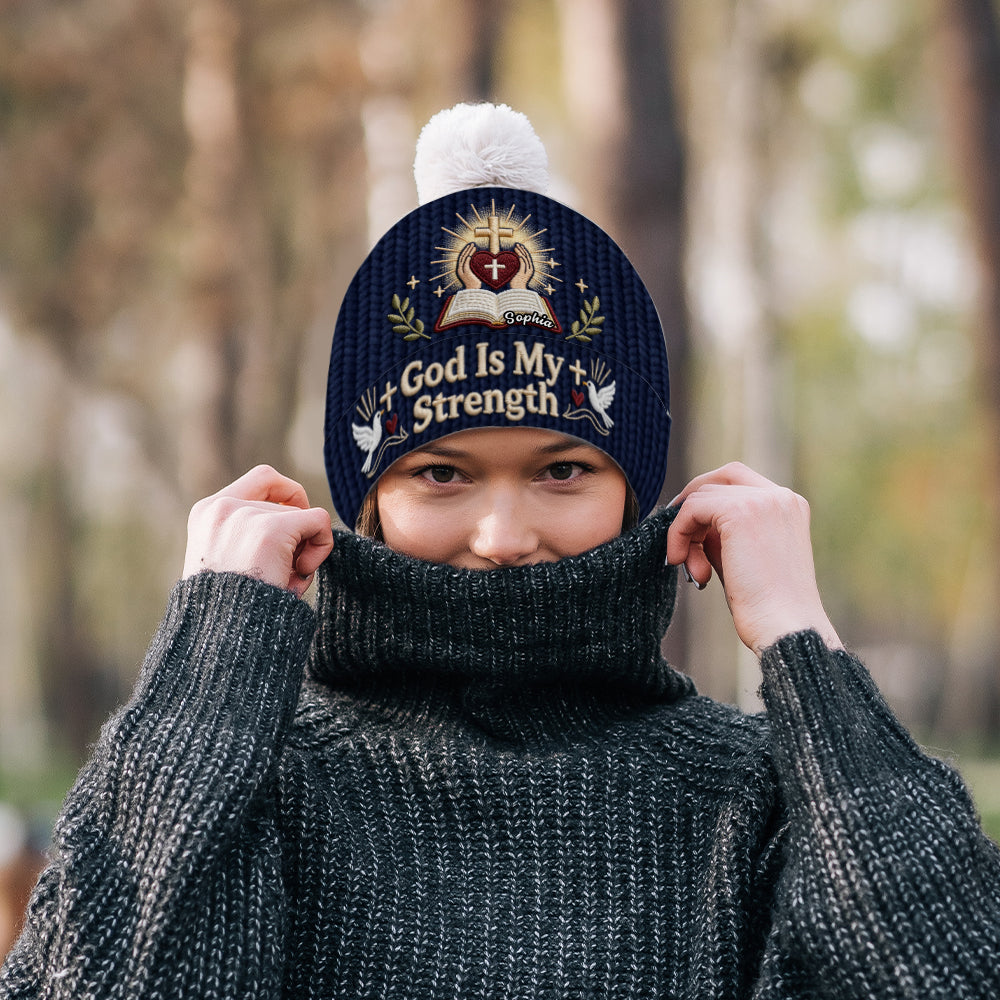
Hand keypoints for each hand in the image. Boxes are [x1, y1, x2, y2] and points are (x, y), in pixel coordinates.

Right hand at [183, 465, 333, 598]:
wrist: (221, 637)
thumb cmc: (230, 611)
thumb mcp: (228, 562)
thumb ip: (249, 535)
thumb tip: (304, 517)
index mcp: (206, 513)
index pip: (262, 479)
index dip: (288, 496)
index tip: (294, 528)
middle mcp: (222, 508)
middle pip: (286, 503)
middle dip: (295, 537)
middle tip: (285, 572)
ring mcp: (246, 516)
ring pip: (303, 517)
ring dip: (303, 550)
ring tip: (284, 582)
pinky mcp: (271, 530)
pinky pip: (319, 522)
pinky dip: (322, 546)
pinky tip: (300, 574)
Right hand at [456, 243, 481, 289]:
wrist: (474, 291)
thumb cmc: (475, 284)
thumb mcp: (474, 274)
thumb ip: (474, 269)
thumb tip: (478, 262)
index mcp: (461, 270)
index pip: (462, 258)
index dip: (466, 251)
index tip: (470, 247)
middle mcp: (460, 270)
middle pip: (462, 256)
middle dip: (467, 249)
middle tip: (472, 243)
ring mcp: (462, 271)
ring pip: (464, 258)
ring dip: (469, 251)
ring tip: (473, 245)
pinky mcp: (466, 272)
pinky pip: (466, 262)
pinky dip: (469, 256)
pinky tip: (472, 252)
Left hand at [509, 243, 533, 289]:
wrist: (517, 291)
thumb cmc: (516, 284)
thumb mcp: (517, 274)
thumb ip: (516, 268)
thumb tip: (512, 262)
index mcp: (529, 269)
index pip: (527, 258)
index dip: (524, 251)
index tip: (520, 246)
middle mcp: (530, 269)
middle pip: (527, 256)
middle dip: (522, 249)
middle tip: (517, 244)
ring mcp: (527, 271)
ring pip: (525, 258)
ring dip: (520, 252)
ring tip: (516, 247)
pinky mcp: (523, 273)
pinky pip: (523, 263)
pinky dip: (521, 258)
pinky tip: (518, 254)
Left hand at [666, 463, 841, 655]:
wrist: (784, 628)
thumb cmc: (766, 606)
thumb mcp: (743, 558)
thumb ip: (723, 534)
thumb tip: (691, 522)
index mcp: (789, 506)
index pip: (740, 481)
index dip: (708, 499)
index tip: (690, 530)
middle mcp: (780, 496)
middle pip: (720, 478)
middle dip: (693, 505)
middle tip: (678, 538)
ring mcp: (763, 501)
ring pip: (701, 496)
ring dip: (685, 531)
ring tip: (693, 570)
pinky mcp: (741, 512)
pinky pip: (692, 509)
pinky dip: (678, 533)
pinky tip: (680, 561)